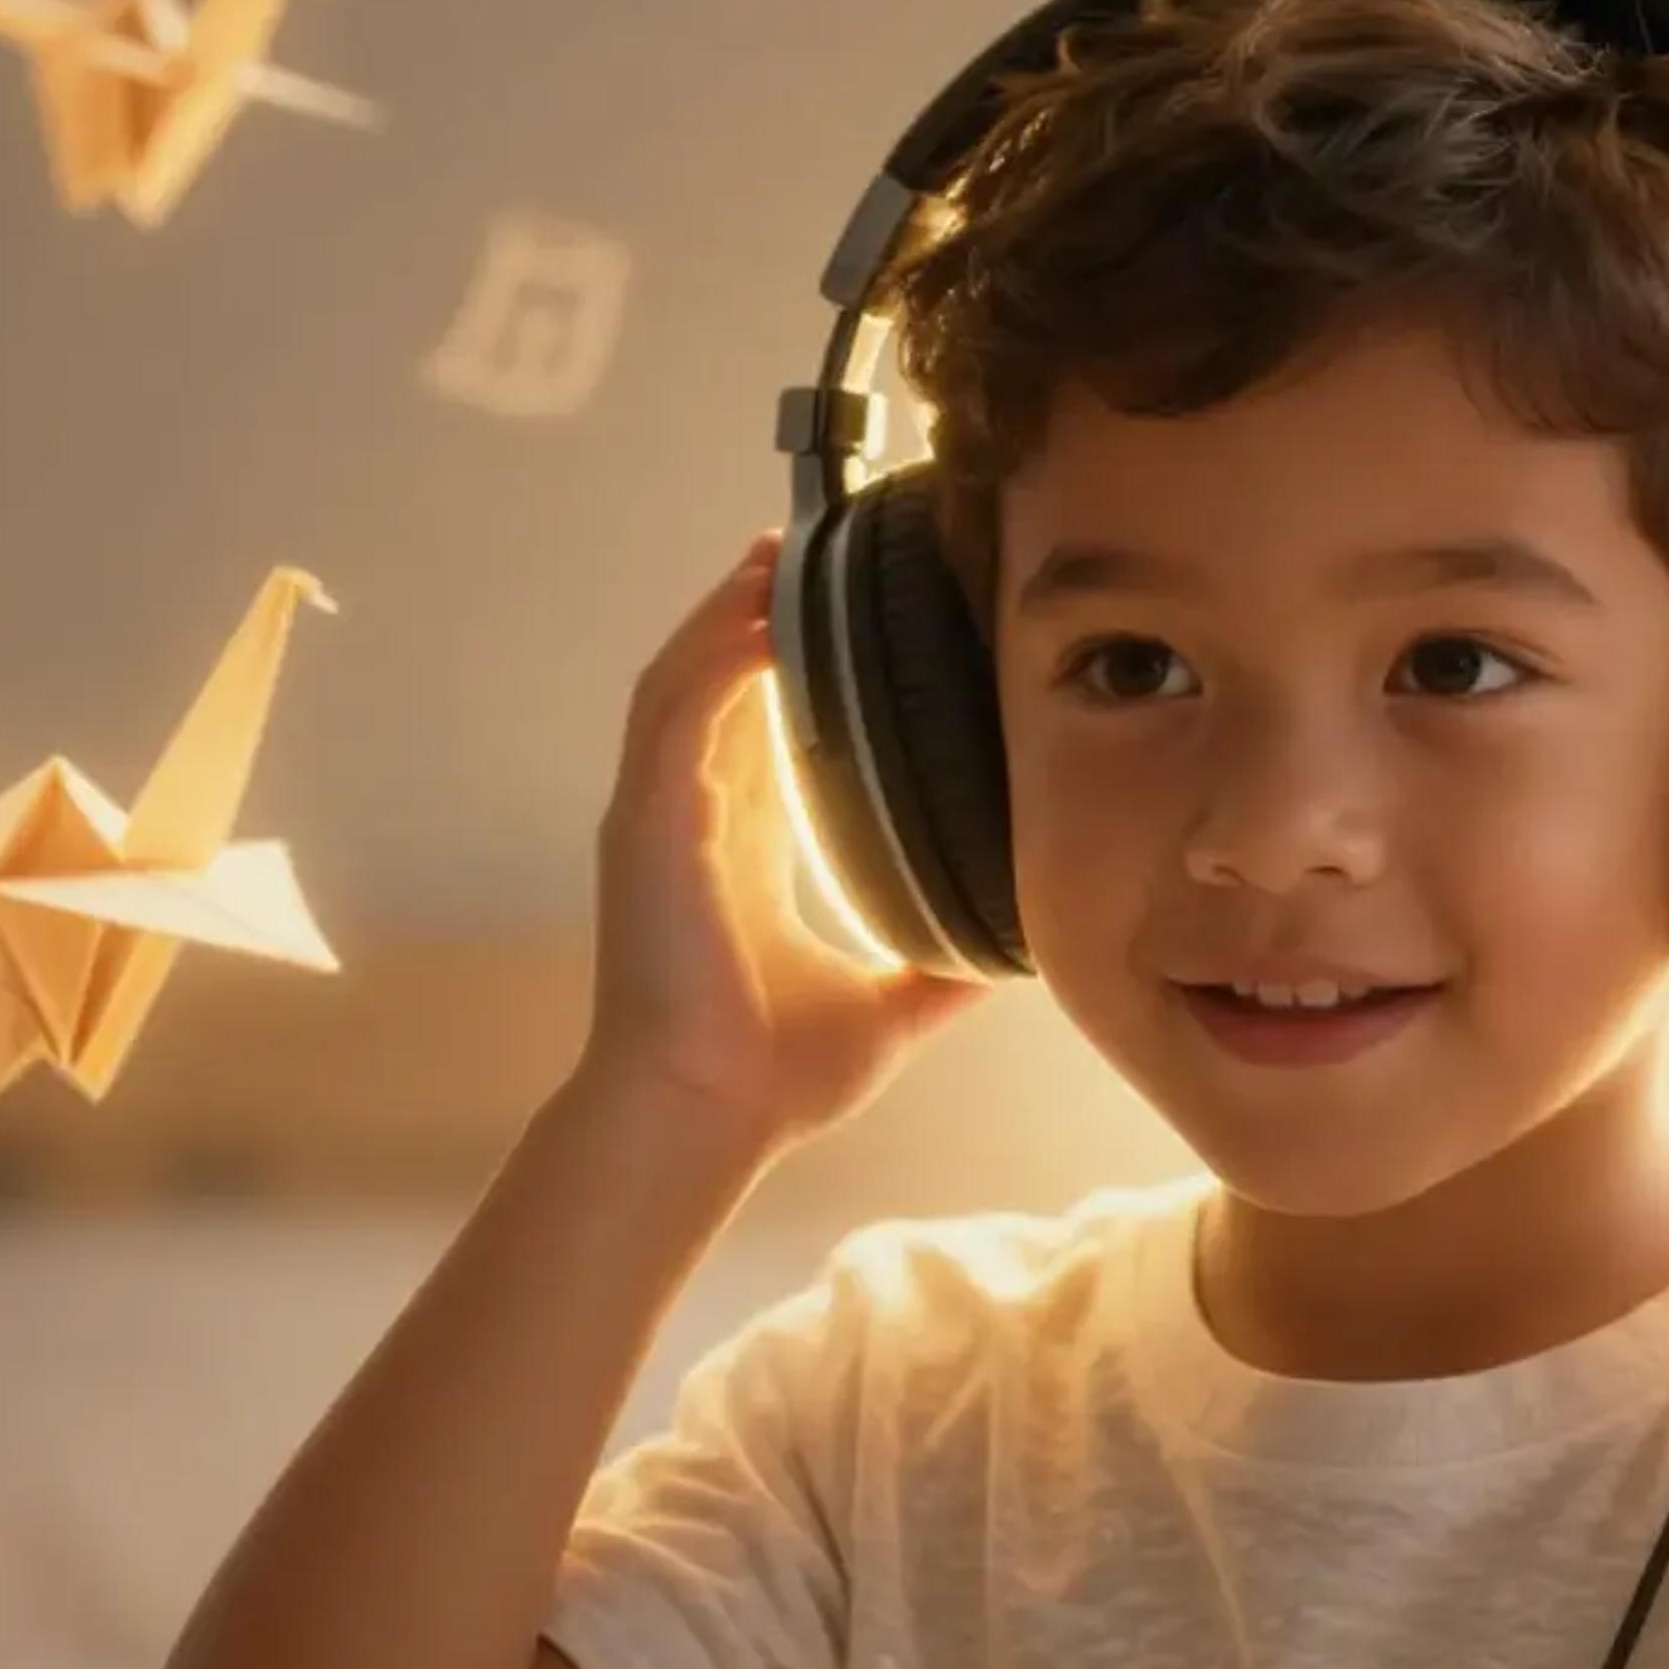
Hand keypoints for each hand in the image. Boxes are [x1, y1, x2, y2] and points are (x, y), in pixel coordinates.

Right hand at [566, 531, 988, 1163]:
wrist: (703, 1121)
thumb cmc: (773, 1079)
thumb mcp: (888, 1006)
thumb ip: (944, 970)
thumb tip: (1023, 951)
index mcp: (739, 853)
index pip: (758, 728)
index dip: (789, 664)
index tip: (844, 613)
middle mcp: (691, 821)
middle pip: (716, 681)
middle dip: (756, 612)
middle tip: (814, 547)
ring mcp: (658, 818)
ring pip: (686, 678)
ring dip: (729, 613)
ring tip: (779, 554)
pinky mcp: (645, 824)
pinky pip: (673, 710)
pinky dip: (711, 654)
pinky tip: (757, 612)